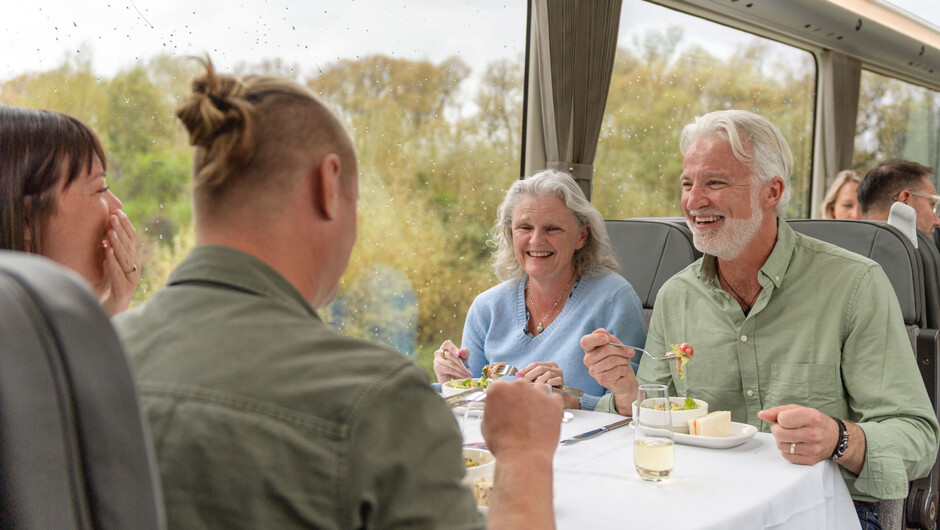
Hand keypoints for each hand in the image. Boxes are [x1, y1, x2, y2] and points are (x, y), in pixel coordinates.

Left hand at [98, 211, 138, 315]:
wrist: (110, 313)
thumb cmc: (107, 290)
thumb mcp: (108, 267)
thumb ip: (110, 253)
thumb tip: (105, 234)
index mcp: (132, 261)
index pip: (132, 239)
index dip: (126, 225)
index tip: (118, 211)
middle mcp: (134, 268)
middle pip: (130, 246)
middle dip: (121, 230)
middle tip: (113, 216)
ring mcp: (130, 280)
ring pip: (125, 258)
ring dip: (117, 243)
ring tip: (109, 231)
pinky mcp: (123, 291)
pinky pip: (118, 273)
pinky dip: (112, 261)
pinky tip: (107, 252)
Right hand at [432, 340, 471, 383]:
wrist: (454, 379)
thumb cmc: (459, 366)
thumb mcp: (464, 358)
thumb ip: (464, 353)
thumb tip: (461, 351)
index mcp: (445, 347)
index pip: (447, 344)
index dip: (453, 348)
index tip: (458, 354)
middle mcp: (439, 352)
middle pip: (450, 355)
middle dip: (461, 363)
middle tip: (468, 370)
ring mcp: (436, 360)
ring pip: (450, 363)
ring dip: (460, 369)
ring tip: (467, 374)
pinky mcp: (437, 367)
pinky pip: (448, 369)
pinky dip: (457, 373)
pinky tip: (462, 376)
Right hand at [482, 379, 560, 528]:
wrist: (523, 457)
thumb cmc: (504, 445)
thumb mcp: (486, 425)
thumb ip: (492, 410)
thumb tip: (496, 408)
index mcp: (499, 389)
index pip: (501, 386)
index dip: (504, 397)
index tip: (506, 404)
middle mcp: (519, 386)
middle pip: (520, 385)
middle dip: (520, 397)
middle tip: (520, 413)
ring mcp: (538, 393)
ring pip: (539, 388)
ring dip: (536, 398)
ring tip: (534, 414)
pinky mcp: (553, 402)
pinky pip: (554, 398)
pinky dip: (551, 406)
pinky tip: (546, 416)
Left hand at [518, 361, 579, 408]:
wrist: (560, 398)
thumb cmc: (547, 388)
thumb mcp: (537, 380)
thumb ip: (530, 376)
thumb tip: (517, 375)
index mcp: (548, 364)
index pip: (535, 364)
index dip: (526, 369)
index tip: (518, 375)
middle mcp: (554, 367)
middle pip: (540, 368)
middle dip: (530, 375)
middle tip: (524, 382)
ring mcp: (559, 373)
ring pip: (547, 374)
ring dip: (539, 381)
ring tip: (533, 386)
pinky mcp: (562, 381)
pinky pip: (553, 380)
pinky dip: (548, 383)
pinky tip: (544, 387)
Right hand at [581, 328, 636, 395]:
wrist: (625, 378)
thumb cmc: (619, 359)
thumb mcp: (616, 345)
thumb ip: (609, 337)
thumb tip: (603, 333)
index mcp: (589, 349)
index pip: (585, 341)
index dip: (596, 338)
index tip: (607, 339)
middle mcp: (588, 360)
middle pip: (606, 349)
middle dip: (621, 350)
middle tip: (627, 353)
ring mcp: (593, 371)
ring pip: (613, 360)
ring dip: (624, 360)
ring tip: (624, 363)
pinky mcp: (602, 379)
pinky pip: (617, 369)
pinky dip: (624, 369)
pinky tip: (622, 372)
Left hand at [758, 405, 839, 464]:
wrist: (835, 438)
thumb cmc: (814, 421)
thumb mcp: (799, 410)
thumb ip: (778, 411)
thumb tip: (761, 414)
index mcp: (812, 417)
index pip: (782, 419)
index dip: (779, 419)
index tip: (785, 419)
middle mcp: (814, 434)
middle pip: (779, 434)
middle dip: (777, 430)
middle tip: (783, 428)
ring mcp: (813, 449)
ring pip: (781, 446)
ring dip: (781, 440)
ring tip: (790, 436)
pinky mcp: (811, 460)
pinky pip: (787, 456)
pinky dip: (787, 450)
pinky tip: (795, 445)